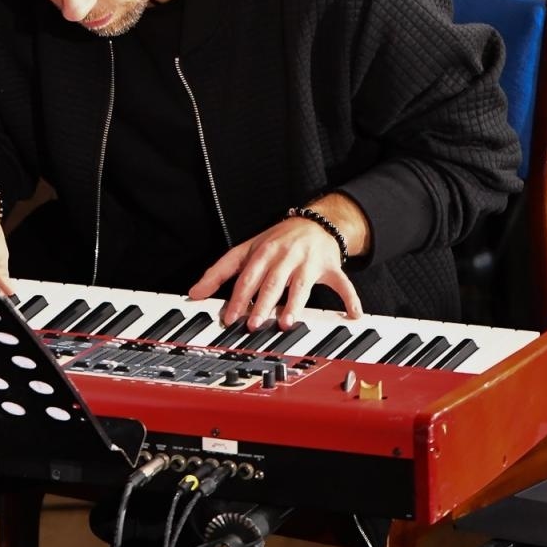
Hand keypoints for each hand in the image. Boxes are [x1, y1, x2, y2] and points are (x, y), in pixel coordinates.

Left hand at [187, 216, 362, 329]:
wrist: (314, 222)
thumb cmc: (276, 241)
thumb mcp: (245, 251)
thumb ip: (219, 272)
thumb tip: (194, 293)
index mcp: (262, 252)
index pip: (247, 276)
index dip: (238, 297)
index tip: (229, 317)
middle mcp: (285, 256)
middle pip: (272, 282)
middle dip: (262, 303)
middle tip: (253, 323)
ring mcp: (309, 262)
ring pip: (302, 284)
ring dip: (295, 303)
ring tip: (286, 322)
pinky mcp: (330, 267)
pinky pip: (343, 283)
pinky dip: (350, 298)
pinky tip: (352, 314)